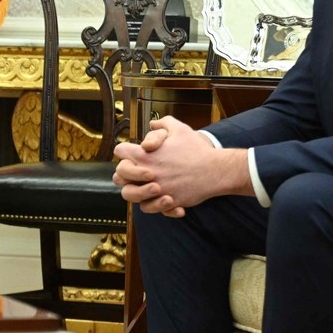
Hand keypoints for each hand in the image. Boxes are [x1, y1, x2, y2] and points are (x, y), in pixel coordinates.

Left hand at [112, 117, 248, 216]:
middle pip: (118, 175)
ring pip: (129, 195)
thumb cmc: (196, 149)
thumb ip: (163, 124)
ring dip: (136, 191)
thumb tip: (152, 124)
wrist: (214, 171)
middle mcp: (146, 173)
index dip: (124, 151)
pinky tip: (166, 198)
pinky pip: (149, 208)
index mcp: (145, 154)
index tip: (133, 154)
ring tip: (151, 186)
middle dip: (125, 173)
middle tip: (139, 172)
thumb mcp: (180, 129)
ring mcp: (154, 189)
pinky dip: (154, 205)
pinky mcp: (165, 202)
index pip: (120, 151)